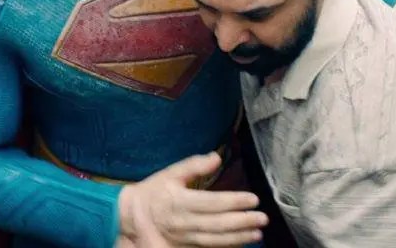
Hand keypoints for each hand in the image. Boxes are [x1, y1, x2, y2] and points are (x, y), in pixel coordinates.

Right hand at [117, 152, 266, 246]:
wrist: (133, 217)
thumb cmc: (154, 191)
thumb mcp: (170, 173)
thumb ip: (193, 165)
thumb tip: (216, 157)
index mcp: (181, 201)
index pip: (213, 203)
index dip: (235, 201)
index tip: (253, 199)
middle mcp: (184, 221)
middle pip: (218, 224)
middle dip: (243, 221)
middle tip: (263, 218)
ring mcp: (185, 237)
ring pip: (216, 239)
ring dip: (239, 237)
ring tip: (257, 233)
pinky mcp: (186, 246)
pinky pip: (209, 247)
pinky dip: (227, 245)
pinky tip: (242, 241)